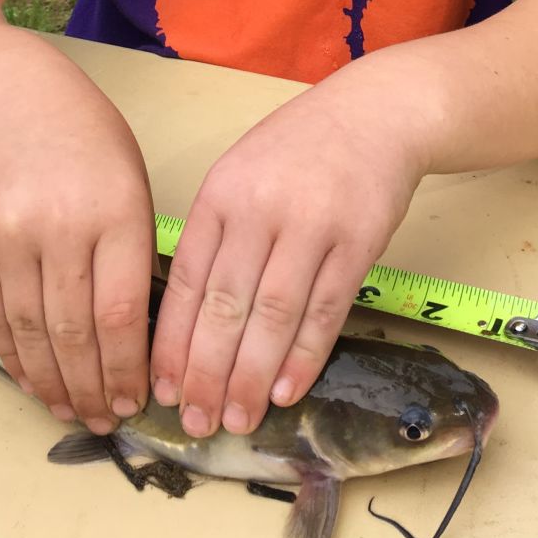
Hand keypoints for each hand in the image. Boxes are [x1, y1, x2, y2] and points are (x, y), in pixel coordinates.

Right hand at [0, 82, 155, 435]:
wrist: (13, 101)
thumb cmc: (90, 144)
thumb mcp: (133, 185)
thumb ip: (136, 255)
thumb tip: (139, 342)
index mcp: (115, 210)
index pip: (122, 311)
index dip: (127, 368)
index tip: (137, 401)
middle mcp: (59, 225)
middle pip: (74, 331)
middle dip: (92, 388)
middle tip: (106, 421)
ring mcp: (9, 235)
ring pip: (31, 332)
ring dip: (53, 384)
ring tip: (72, 413)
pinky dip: (14, 357)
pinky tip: (33, 380)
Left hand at [148, 66, 430, 438]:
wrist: (375, 113)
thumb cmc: (299, 148)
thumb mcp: (240, 172)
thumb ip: (215, 234)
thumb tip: (186, 319)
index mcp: (221, 193)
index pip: (186, 280)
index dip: (172, 342)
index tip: (162, 390)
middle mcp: (261, 209)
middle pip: (225, 305)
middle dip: (206, 374)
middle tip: (197, 424)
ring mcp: (312, 224)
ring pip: (273, 316)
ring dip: (252, 377)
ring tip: (238, 420)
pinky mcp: (357, 240)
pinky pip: (326, 309)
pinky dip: (304, 356)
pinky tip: (285, 390)